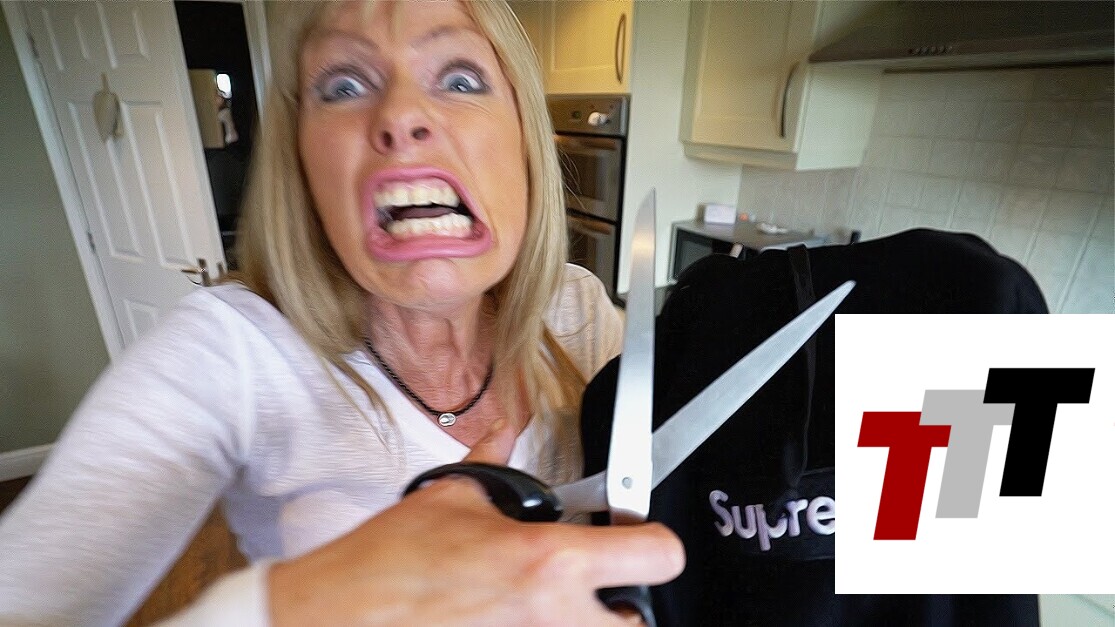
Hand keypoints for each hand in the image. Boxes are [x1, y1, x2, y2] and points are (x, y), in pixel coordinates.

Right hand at [268, 424, 684, 625]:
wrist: (339, 618)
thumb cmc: (386, 567)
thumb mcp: (451, 497)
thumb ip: (493, 463)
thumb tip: (502, 433)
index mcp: (549, 562)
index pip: (658, 555)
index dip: (655, 541)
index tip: (641, 538)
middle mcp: (553, 619)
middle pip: (641, 625)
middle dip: (625, 606)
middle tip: (597, 588)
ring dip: (586, 626)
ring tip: (550, 608)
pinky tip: (508, 618)